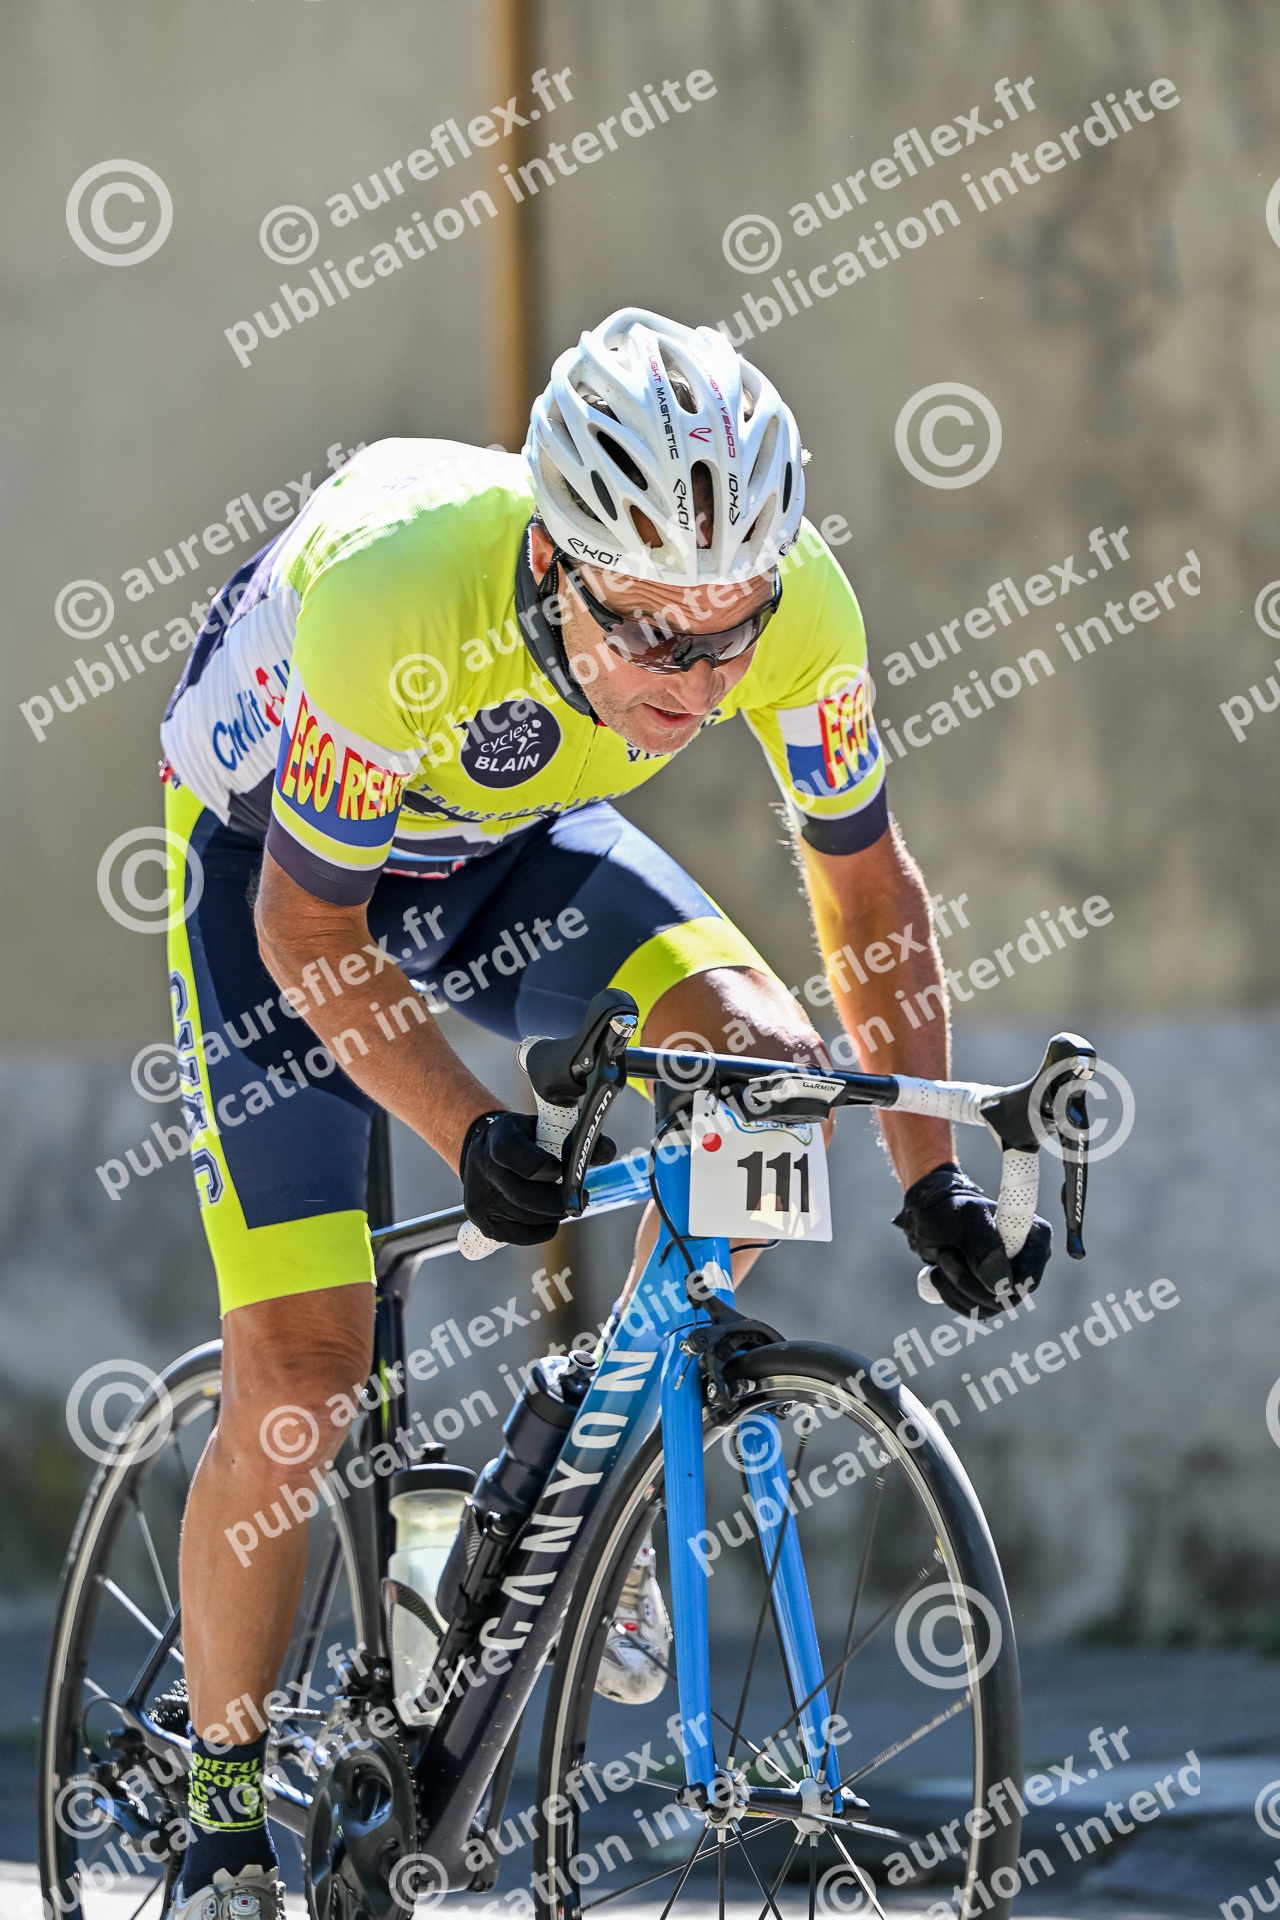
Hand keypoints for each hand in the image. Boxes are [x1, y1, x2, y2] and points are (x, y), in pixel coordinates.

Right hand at [459, 1110, 615, 1246]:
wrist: (486, 1151)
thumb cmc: (528, 1139)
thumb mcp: (548, 1127)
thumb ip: (579, 1139)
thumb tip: (605, 1153)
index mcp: (499, 1138)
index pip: (511, 1153)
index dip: (540, 1165)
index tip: (560, 1170)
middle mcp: (484, 1169)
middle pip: (522, 1195)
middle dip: (558, 1201)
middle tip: (582, 1198)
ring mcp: (481, 1199)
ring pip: (525, 1218)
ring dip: (554, 1215)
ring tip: (568, 1204)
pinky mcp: (486, 1223)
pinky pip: (522, 1236)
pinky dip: (543, 1229)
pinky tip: (551, 1218)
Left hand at [893, 1161, 1050, 1318]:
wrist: (931, 1215)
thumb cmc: (951, 1210)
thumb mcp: (966, 1220)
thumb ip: (985, 1248)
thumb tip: (1002, 1286)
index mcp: (1036, 1238)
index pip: (1027, 1278)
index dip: (994, 1278)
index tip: (963, 1257)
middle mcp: (1030, 1261)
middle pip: (1008, 1298)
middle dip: (968, 1282)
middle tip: (944, 1256)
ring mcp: (1012, 1280)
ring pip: (988, 1309)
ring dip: (955, 1288)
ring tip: (942, 1258)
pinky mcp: (992, 1294)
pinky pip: (975, 1311)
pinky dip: (951, 1296)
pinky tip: (942, 1273)